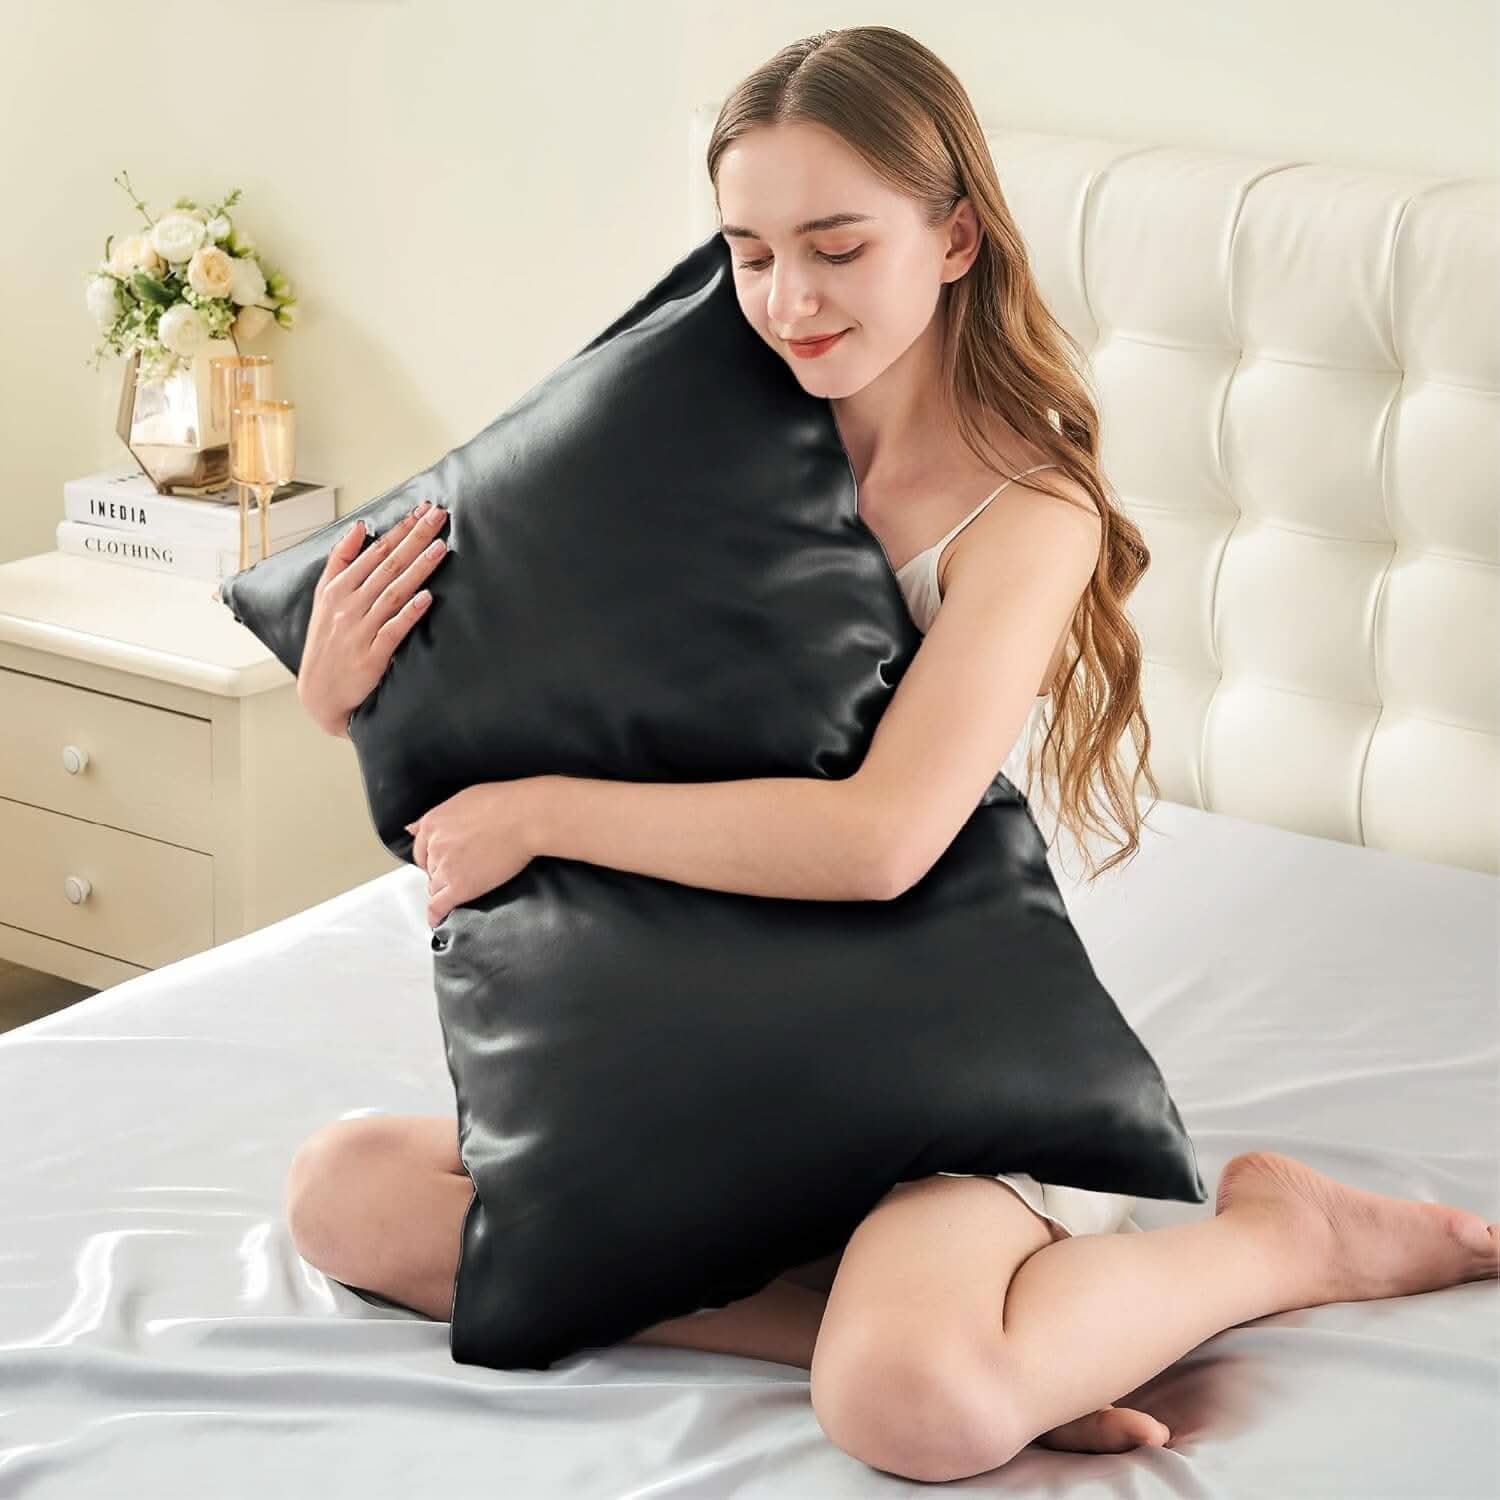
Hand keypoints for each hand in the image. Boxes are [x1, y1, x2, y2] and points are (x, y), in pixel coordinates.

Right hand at [296, 498, 451, 736]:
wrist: (319, 693)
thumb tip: (359, 527)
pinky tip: (426, 598)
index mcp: (338, 588)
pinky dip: (409, 613)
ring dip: (417, 569)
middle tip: (438, 517)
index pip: (376, 551)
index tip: (423, 510)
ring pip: (393, 593)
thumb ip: (341, 561)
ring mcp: (360, 630)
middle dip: (414, 538)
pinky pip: (393, 630)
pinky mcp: (371, 655)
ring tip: (440, 548)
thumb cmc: (326, 642)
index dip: (401, 529)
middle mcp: (348, 605)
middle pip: (387, 565)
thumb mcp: (323, 597)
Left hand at [406, 780, 541, 928]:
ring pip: (435, 888)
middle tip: (462, 872)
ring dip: (446, 890)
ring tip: (464, 890)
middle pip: (430, 869)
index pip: (421, 850)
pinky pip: (439, 906)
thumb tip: (412, 828)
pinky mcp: (460, 886)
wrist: (525, 817)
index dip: (432, 859)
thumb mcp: (462, 799)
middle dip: (442, 873)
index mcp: (433, 823)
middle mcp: (434, 845)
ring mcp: (446, 867)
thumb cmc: (504, 803)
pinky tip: (438, 920)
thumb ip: (436, 818)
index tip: (441, 863)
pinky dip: (436, 916)